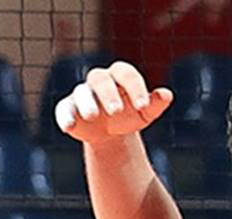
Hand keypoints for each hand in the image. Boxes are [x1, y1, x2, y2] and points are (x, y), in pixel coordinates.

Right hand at [55, 61, 172, 144]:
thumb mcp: (146, 112)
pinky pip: (64, 108)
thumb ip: (156, 103)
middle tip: (117, 111)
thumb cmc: (131, 115)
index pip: (126, 73)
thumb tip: (167, 95)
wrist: (112, 132)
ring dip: (87, 103)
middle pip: (100, 79)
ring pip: (82, 92)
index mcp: (120, 77)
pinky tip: (69, 126)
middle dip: (108, 93)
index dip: (134, 87)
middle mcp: (100, 81)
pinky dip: (65, 116)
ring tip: (93, 117)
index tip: (143, 106)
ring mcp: (83, 94)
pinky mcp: (69, 107)